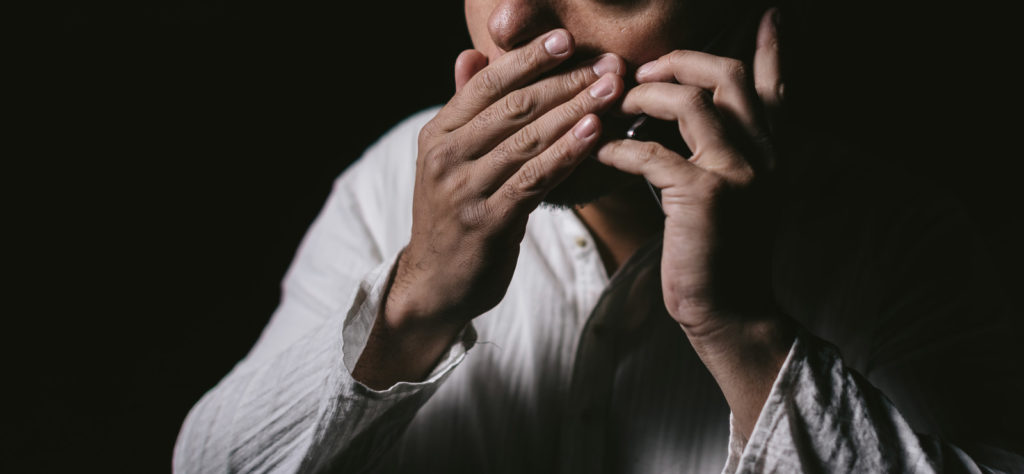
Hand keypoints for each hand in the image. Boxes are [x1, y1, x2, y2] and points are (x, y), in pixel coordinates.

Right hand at [385, 31, 624, 344]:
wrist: (434, 284)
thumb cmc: (453, 215)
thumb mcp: (449, 160)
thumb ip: (467, 110)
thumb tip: (472, 53)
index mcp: (438, 134)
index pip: (486, 84)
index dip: (528, 58)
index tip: (566, 38)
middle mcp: (446, 156)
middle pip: (514, 107)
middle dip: (566, 81)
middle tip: (609, 64)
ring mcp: (464, 190)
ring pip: (529, 140)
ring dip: (576, 110)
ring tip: (612, 90)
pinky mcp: (488, 222)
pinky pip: (535, 179)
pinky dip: (567, 152)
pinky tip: (595, 133)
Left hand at [596, 8, 784, 337]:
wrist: (731, 313)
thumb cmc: (719, 256)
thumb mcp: (735, 198)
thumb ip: (722, 156)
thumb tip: (687, 120)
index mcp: (772, 153)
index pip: (776, 88)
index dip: (772, 49)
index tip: (769, 15)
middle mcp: (763, 155)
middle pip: (728, 77)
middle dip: (681, 61)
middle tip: (644, 70)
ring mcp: (737, 174)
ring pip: (691, 103)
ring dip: (645, 97)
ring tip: (618, 106)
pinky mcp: (704, 197)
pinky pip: (652, 152)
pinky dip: (619, 147)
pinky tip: (601, 152)